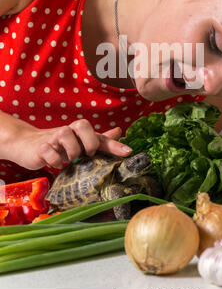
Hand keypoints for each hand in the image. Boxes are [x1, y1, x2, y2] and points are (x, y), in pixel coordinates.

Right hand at [12, 120, 131, 170]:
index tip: (128, 152)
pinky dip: (54, 161)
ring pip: (67, 137)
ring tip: (67, 159)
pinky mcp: (41, 147)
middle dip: (88, 142)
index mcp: (80, 131)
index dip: (114, 144)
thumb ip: (99, 138)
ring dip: (70, 152)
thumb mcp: (79, 142)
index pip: (100, 136)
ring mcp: (54, 137)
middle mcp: (69, 130)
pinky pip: (51, 152)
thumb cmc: (58, 144)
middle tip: (86, 153)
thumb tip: (119, 131)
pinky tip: (53, 162)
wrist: (27, 144)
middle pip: (83, 126)